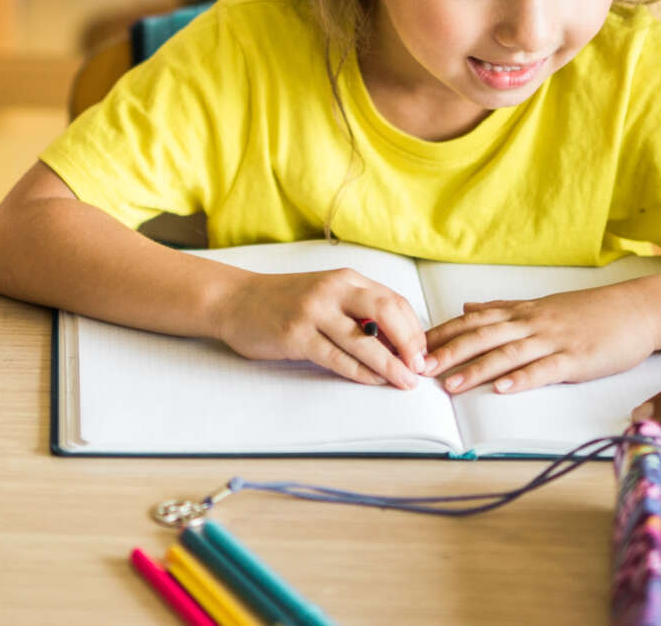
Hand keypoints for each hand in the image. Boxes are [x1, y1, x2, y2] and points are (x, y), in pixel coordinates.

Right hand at [212, 267, 429, 388]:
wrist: (236, 300)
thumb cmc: (285, 301)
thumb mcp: (325, 294)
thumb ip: (357, 309)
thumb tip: (397, 341)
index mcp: (345, 278)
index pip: (393, 300)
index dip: (414, 329)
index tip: (424, 352)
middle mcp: (332, 290)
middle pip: (386, 313)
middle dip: (409, 343)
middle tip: (421, 367)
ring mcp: (313, 311)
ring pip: (363, 340)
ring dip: (390, 364)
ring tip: (405, 381)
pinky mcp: (296, 335)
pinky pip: (337, 357)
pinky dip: (360, 372)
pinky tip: (374, 381)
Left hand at [422, 283, 655, 395]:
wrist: (636, 309)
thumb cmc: (590, 311)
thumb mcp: (541, 305)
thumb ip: (503, 308)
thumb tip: (466, 308)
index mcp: (522, 312)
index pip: (473, 320)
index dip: (443, 333)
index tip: (413, 345)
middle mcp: (532, 323)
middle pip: (483, 336)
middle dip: (448, 352)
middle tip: (418, 367)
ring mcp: (554, 340)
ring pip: (508, 354)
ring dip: (477, 369)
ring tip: (450, 385)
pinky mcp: (576, 358)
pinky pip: (545, 369)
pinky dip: (522, 379)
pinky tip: (503, 389)